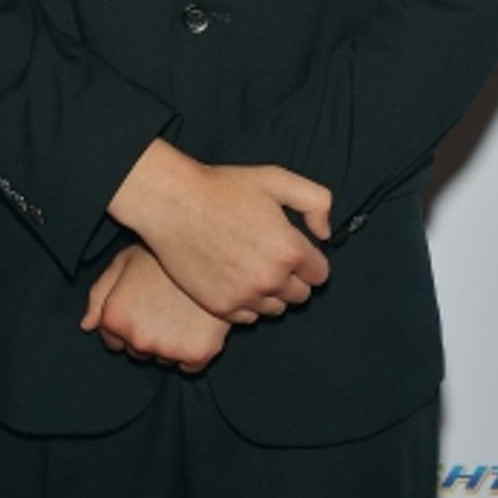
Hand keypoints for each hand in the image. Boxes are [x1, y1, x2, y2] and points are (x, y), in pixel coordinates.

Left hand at [81, 244, 230, 372]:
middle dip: (147, 335)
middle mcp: (137, 338)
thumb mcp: (124, 261)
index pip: (112, 342)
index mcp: (115, 317)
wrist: (211, 249)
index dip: (127, 324)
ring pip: (164, 360)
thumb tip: (87, 326)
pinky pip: (189, 366)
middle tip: (164, 306)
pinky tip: (197, 324)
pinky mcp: (197, 354)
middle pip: (137, 353)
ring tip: (182, 311)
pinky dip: (192, 350)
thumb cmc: (163, 253)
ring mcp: (168, 349)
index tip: (142, 308)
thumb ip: (100, 294)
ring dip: (169, 343)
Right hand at [108, 141, 332, 321]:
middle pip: (300, 295)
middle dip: (292, 277)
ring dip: (269, 292)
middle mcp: (270, 280)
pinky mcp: (220, 307)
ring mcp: (244, 297)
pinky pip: (247, 318)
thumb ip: (316, 202)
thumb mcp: (276, 179)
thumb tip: (324, 233)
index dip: (309, 259)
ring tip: (250, 264)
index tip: (293, 247)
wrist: (172, 204)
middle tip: (269, 254)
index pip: (320, 274)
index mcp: (289, 250)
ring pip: (274, 309)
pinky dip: (246, 302)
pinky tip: (233, 277)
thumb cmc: (223, 188)